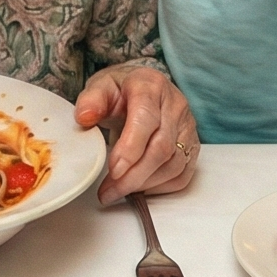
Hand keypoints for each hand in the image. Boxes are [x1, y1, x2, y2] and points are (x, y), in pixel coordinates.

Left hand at [74, 64, 199, 204]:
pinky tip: (139, 188)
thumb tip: (84, 116)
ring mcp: (187, 126)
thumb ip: (91, 100)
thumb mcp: (100, 87)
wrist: (140, 88)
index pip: (146, 119)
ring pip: (173, 165)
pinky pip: (182, 174)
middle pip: (161, 148)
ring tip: (118, 190)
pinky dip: (160, 187)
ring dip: (144, 184)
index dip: (130, 149)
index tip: (113, 170)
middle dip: (134, 176)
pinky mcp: (192, 144)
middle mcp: (175, 104)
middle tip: (109, 191)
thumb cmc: (120, 90)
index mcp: (150, 86)